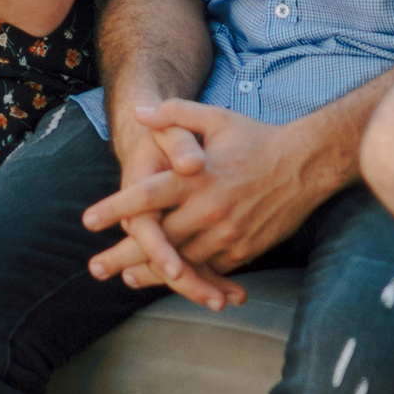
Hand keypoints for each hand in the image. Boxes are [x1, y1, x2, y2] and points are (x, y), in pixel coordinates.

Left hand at [84, 102, 328, 303]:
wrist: (306, 164)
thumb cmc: (256, 139)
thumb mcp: (215, 117)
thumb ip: (174, 114)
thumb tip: (139, 112)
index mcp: (197, 177)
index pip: (147, 195)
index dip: (116, 209)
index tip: (87, 221)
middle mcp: (209, 208)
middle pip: (158, 239)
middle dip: (123, 256)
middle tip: (96, 268)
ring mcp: (227, 233)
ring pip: (182, 261)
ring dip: (152, 273)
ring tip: (127, 279)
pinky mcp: (244, 250)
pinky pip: (211, 269)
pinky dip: (190, 275)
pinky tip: (170, 280)